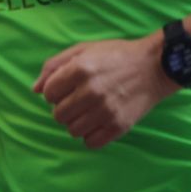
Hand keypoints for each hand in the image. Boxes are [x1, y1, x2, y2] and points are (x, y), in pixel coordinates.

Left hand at [33, 37, 167, 149]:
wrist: (155, 66)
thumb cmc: (117, 55)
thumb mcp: (85, 49)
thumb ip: (55, 65)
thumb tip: (35, 89)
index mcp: (81, 69)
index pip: (48, 94)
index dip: (55, 91)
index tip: (68, 88)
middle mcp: (91, 91)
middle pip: (58, 115)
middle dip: (65, 107)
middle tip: (80, 99)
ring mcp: (105, 111)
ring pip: (72, 130)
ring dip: (77, 122)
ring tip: (90, 110)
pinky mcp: (118, 126)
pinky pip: (90, 142)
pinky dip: (91, 135)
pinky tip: (99, 122)